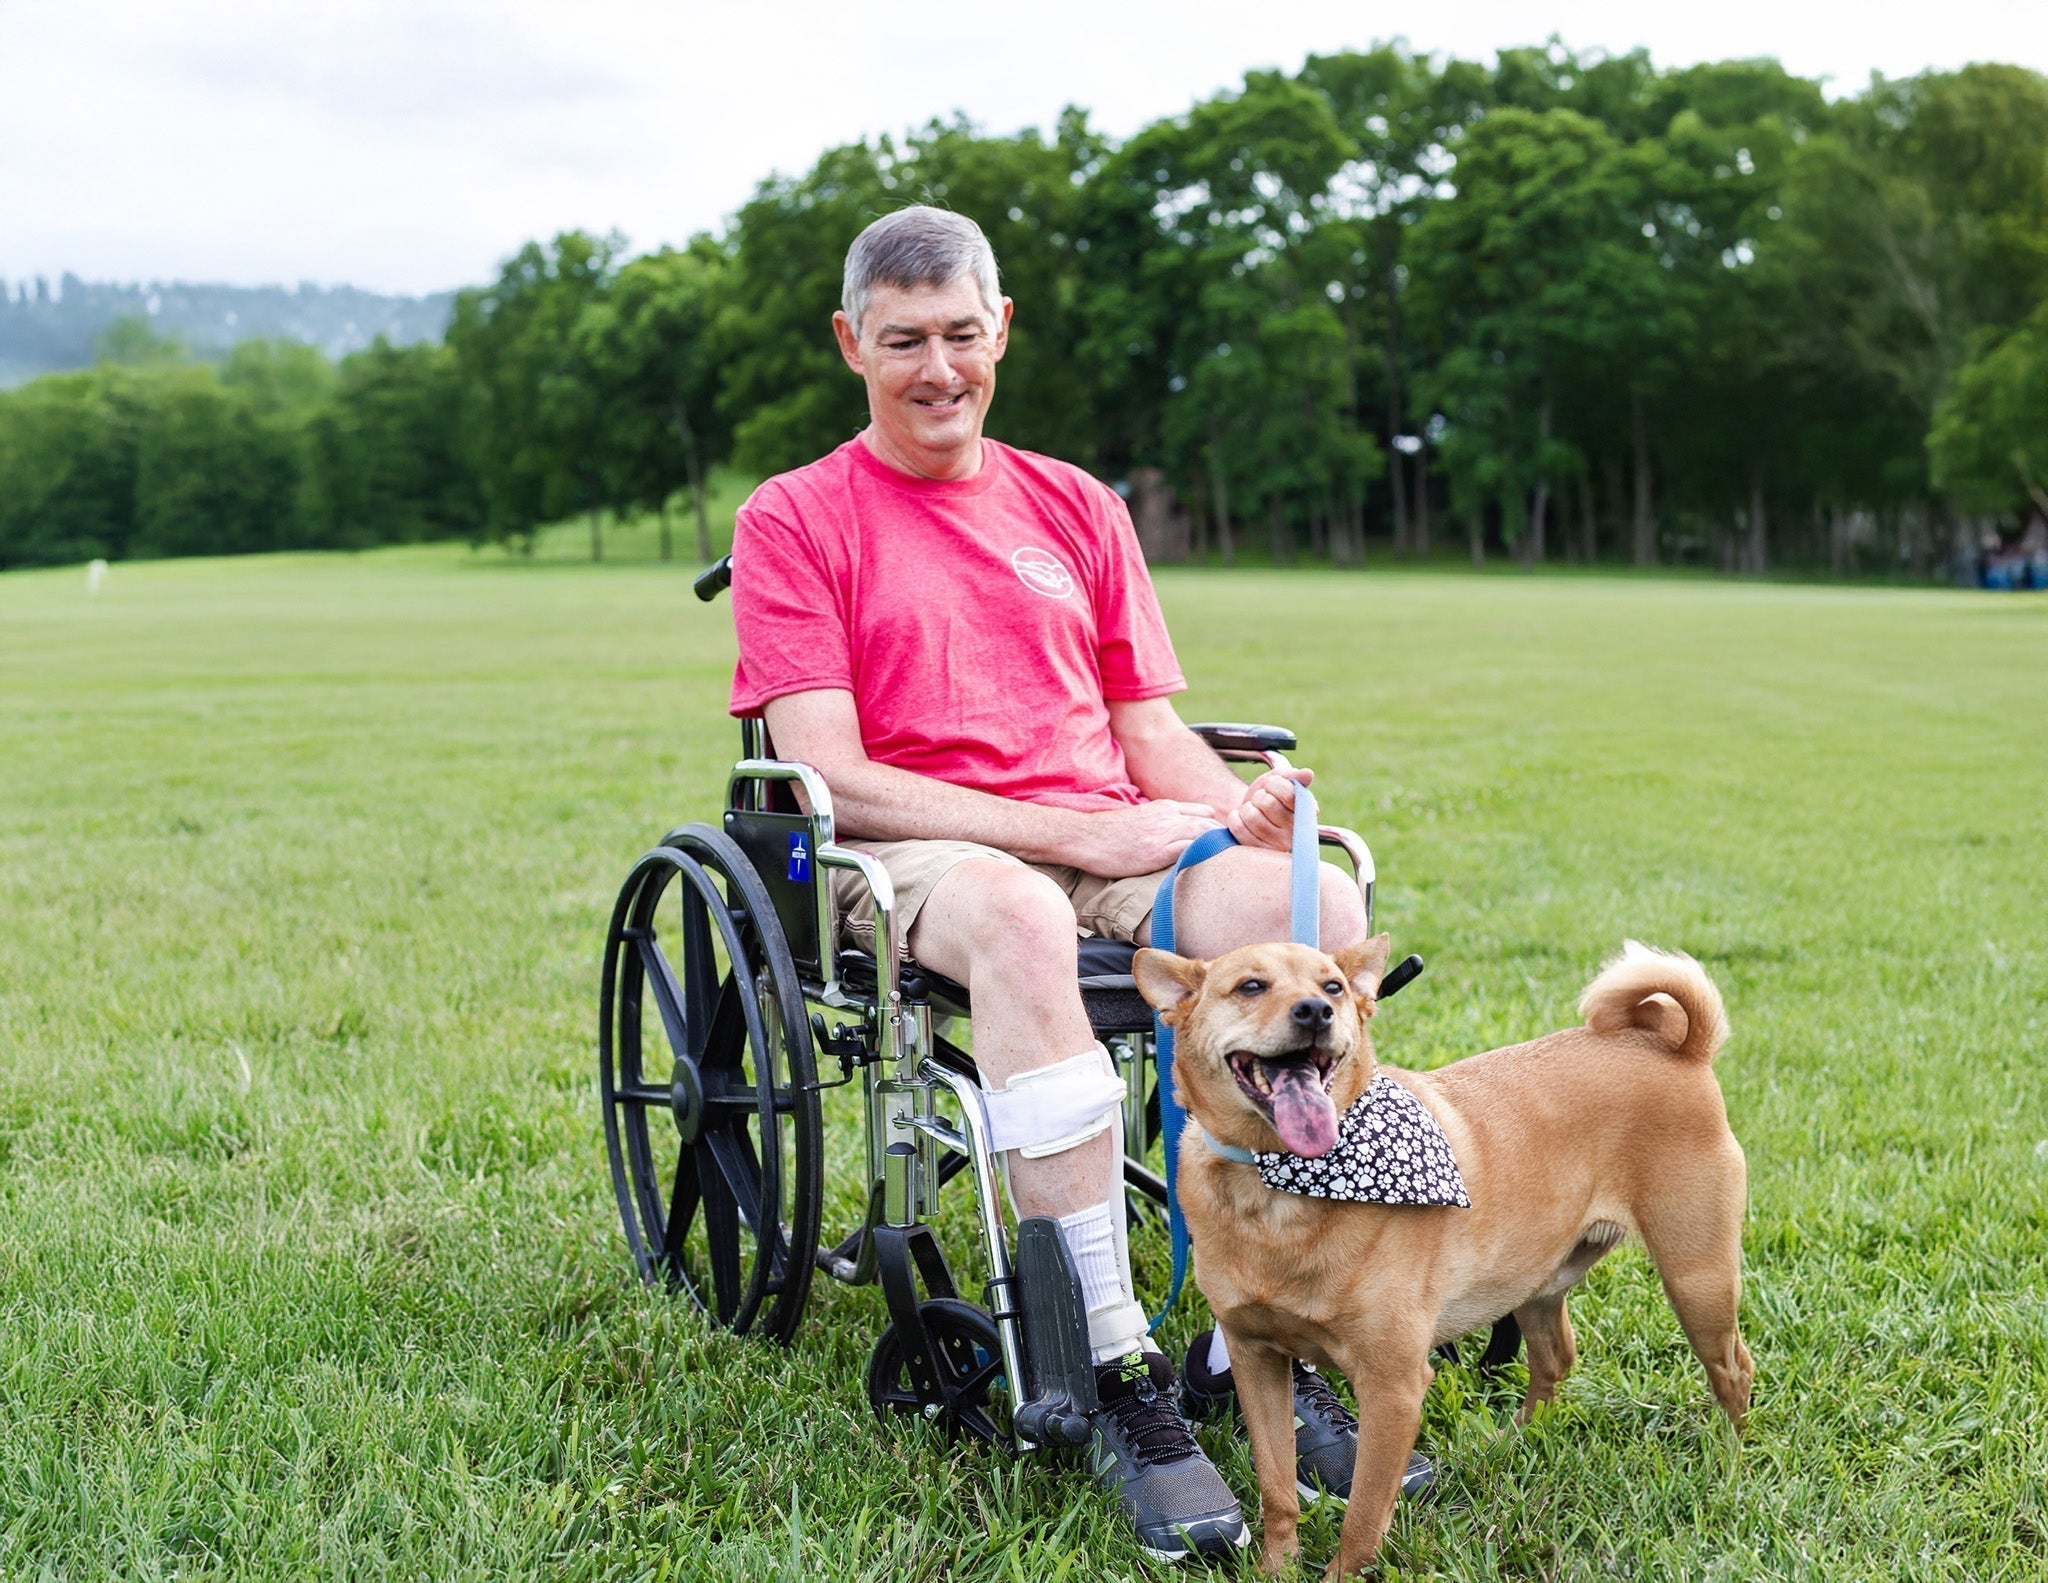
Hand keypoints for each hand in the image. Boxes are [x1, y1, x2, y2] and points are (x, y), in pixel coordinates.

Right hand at [1066, 800, 1223, 877]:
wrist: (1086, 836)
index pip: (1202, 811)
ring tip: (1230, 863)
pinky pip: (1189, 852)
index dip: (1214, 826)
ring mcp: (1163, 834)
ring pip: (1204, 836)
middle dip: (1223, 837)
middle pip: (1209, 823)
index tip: (1222, 840)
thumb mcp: (1138, 817)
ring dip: (1217, 848)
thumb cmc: (1107, 832)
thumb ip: (1158, 821)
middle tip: (1235, 853)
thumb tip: (1172, 835)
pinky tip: (1210, 869)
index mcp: (1163, 807)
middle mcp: (1168, 817)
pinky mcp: (1157, 852)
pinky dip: (1202, 858)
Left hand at [1225, 768, 1313, 850]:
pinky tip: (1242, 820)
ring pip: (1252, 816)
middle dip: (1258, 796)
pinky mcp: (1260, 851)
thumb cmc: (1267, 796)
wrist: (1250, 813)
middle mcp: (1297, 831)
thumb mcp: (1278, 780)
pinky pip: (1239, 828)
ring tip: (1253, 811)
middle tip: (1261, 801)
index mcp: (1307, 811)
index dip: (1273, 784)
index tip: (1271, 786)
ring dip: (1247, 808)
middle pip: (1267, 803)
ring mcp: (1279, 844)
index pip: (1288, 793)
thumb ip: (1292, 776)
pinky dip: (1235, 818)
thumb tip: (1307, 774)